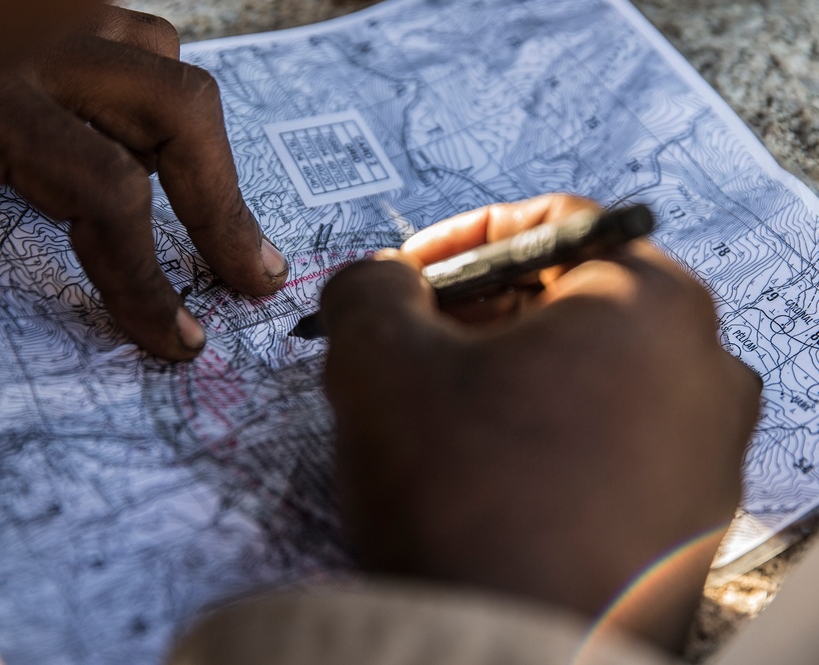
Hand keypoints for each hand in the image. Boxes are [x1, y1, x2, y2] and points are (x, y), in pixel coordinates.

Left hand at [0, 7, 287, 397]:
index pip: (108, 193)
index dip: (148, 276)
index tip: (175, 339)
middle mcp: (30, 41)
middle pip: (174, 111)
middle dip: (221, 202)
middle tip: (249, 276)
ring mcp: (37, 13)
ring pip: (161, 63)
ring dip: (196, 145)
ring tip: (211, 214)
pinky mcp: (30, 7)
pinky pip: (128, 37)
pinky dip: (155, 95)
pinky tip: (143, 143)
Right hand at [321, 194, 760, 651]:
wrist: (510, 661)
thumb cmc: (461, 494)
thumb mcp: (379, 359)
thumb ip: (369, 287)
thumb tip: (378, 282)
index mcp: (652, 301)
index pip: (548, 226)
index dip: (457, 241)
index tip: (403, 279)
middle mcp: (706, 368)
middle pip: (572, 302)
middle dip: (475, 317)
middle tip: (408, 347)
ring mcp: (707, 453)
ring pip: (587, 378)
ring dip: (504, 380)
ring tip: (433, 418)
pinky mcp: (690, 521)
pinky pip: (606, 446)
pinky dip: (540, 440)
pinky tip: (481, 478)